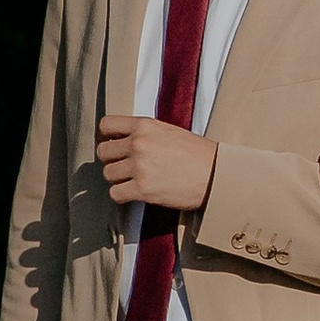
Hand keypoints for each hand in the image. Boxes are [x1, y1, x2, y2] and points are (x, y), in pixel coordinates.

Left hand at [97, 115, 216, 213]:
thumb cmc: (198, 155)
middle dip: (112, 160)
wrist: (215, 175)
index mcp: (145, 125)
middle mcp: (139, 143)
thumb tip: (123, 140)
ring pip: (108, 174)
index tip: (113, 144)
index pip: (106, 125)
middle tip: (125, 166)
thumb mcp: (169, 131)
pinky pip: (115, 193)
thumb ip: (145, 133)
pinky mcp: (142, 189)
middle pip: (103, 152)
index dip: (108, 137)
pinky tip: (135, 193)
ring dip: (118, 179)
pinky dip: (122, 195)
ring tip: (134, 180)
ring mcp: (139, 166)